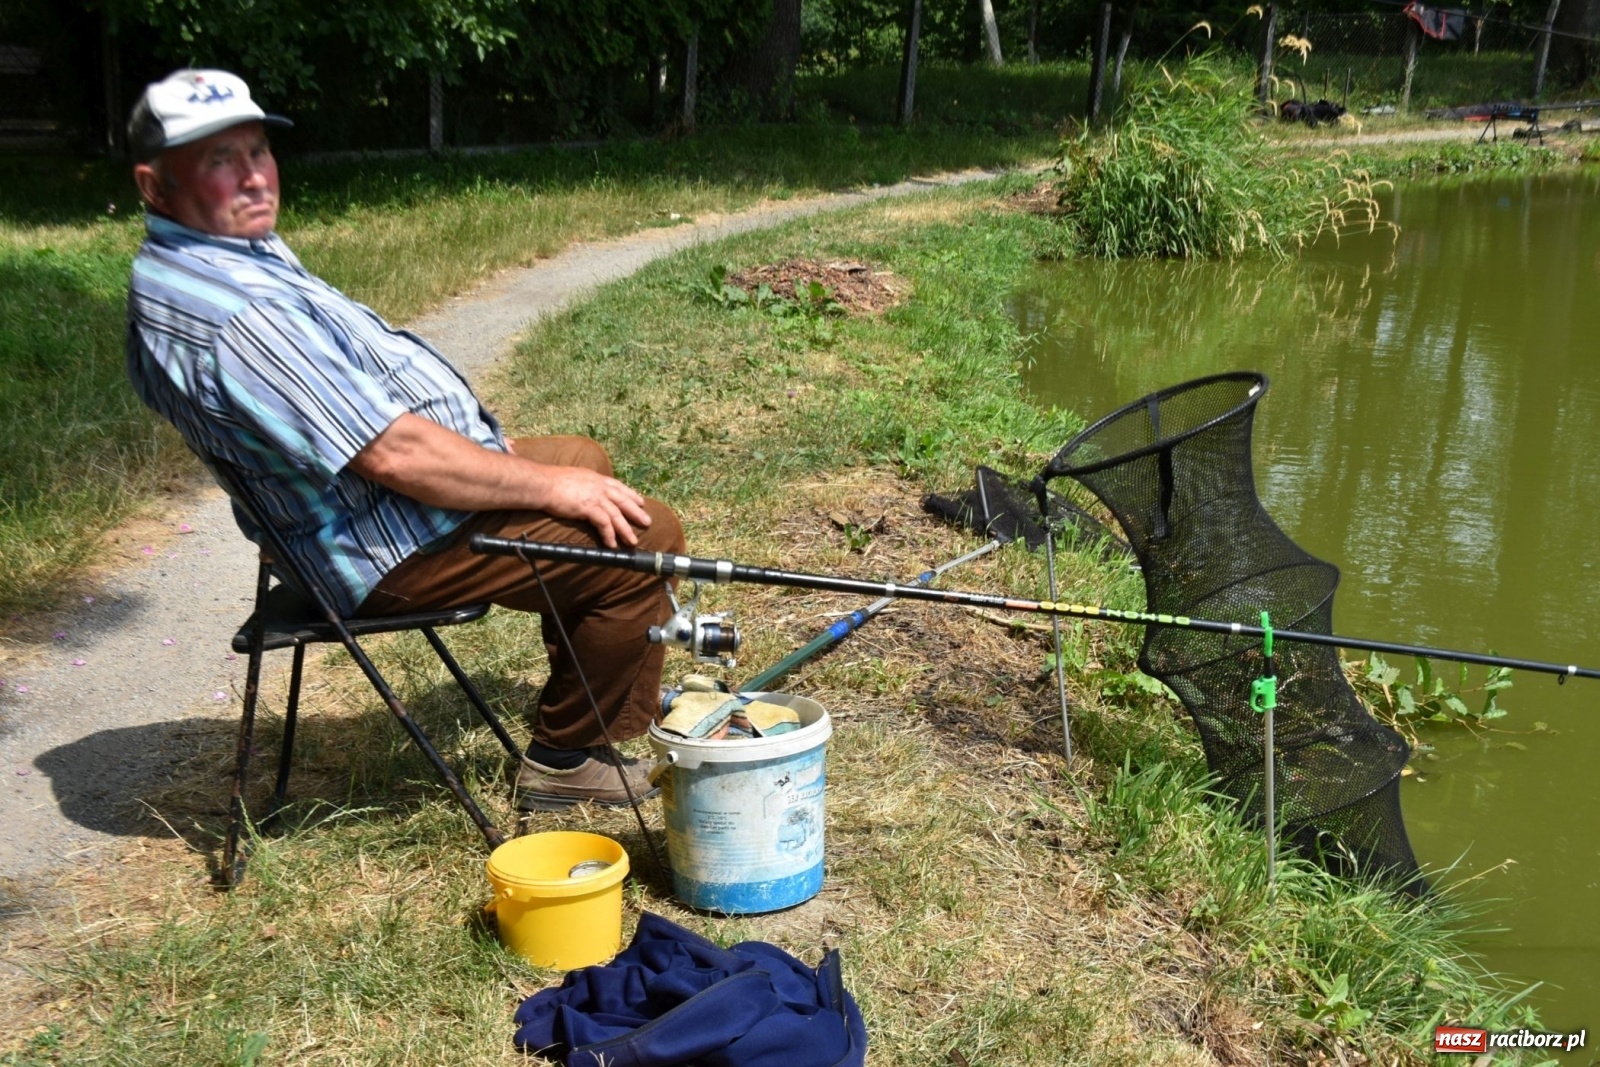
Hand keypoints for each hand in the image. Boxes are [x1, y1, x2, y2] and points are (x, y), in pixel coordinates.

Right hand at [535, 466, 652, 547]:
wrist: (543, 484)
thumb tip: (585, 490)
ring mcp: (595, 496)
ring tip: (633, 541)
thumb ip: (584, 484)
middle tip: (647, 522)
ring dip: (625, 529)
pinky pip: (604, 523)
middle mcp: (599, 486)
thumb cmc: (552, 481)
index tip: (640, 501)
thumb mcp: (574, 477)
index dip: (631, 494)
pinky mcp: (589, 507)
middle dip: (636, 512)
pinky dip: (609, 535)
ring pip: (617, 515)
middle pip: (623, 500)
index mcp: (596, 478)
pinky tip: (611, 544)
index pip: (618, 486)